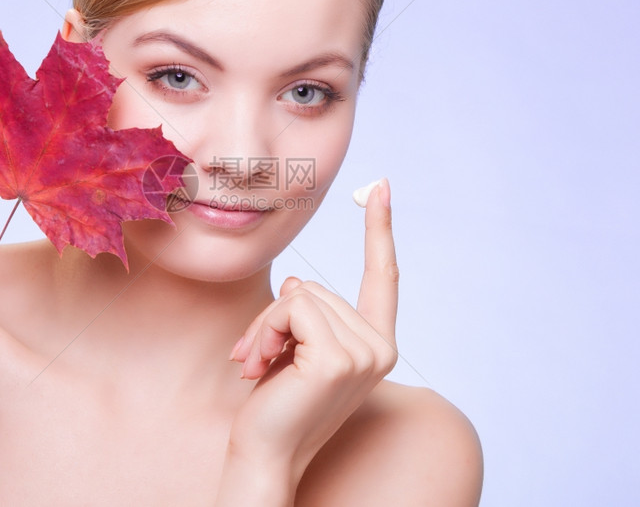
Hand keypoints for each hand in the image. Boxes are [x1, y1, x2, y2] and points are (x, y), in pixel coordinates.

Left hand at [226, 178, 398, 487]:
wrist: (264, 453)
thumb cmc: (277, 403)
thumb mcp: (295, 347)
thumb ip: (307, 313)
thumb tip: (296, 285)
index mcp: (375, 344)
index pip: (381, 278)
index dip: (380, 231)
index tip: (380, 187)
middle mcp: (380, 348)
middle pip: (316, 287)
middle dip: (276, 316)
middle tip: (258, 356)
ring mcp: (364, 353)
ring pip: (300, 296)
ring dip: (266, 326)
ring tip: (258, 364)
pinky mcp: (338, 358)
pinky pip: (291, 308)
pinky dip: (265, 330)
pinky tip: (259, 365)